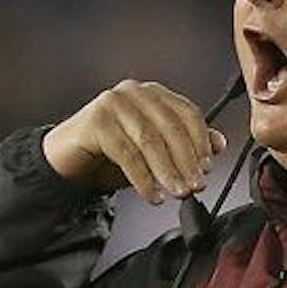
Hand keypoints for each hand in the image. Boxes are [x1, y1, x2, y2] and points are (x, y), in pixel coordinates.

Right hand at [43, 80, 226, 201]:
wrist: (68, 161)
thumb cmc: (111, 153)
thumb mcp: (153, 151)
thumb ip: (184, 144)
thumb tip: (218, 143)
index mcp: (153, 93)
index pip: (187, 113)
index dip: (201, 141)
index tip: (208, 168)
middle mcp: (134, 92)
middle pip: (170, 127)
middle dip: (186, 161)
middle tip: (195, 186)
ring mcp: (113, 103)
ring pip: (149, 140)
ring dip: (167, 171)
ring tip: (176, 193)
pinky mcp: (96, 121)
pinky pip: (126, 154)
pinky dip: (142, 178)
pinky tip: (152, 195)